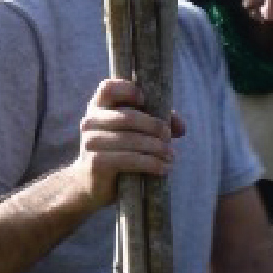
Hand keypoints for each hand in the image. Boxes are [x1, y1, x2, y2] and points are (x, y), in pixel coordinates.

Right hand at [69, 78, 184, 210]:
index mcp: (98, 107)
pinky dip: (151, 164)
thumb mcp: (134, 132)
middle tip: (169, 137)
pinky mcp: (96, 163)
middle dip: (154, 127)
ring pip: (131, 140)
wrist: (90, 184)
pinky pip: (129, 159)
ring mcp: (90, 142)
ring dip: (156, 148)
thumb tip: (182, 127)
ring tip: (171, 156)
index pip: (108, 87)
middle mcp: (90, 121)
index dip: (129, 90)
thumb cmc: (117, 152)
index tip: (146, 100)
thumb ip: (157, 123)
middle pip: (127, 117)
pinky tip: (163, 168)